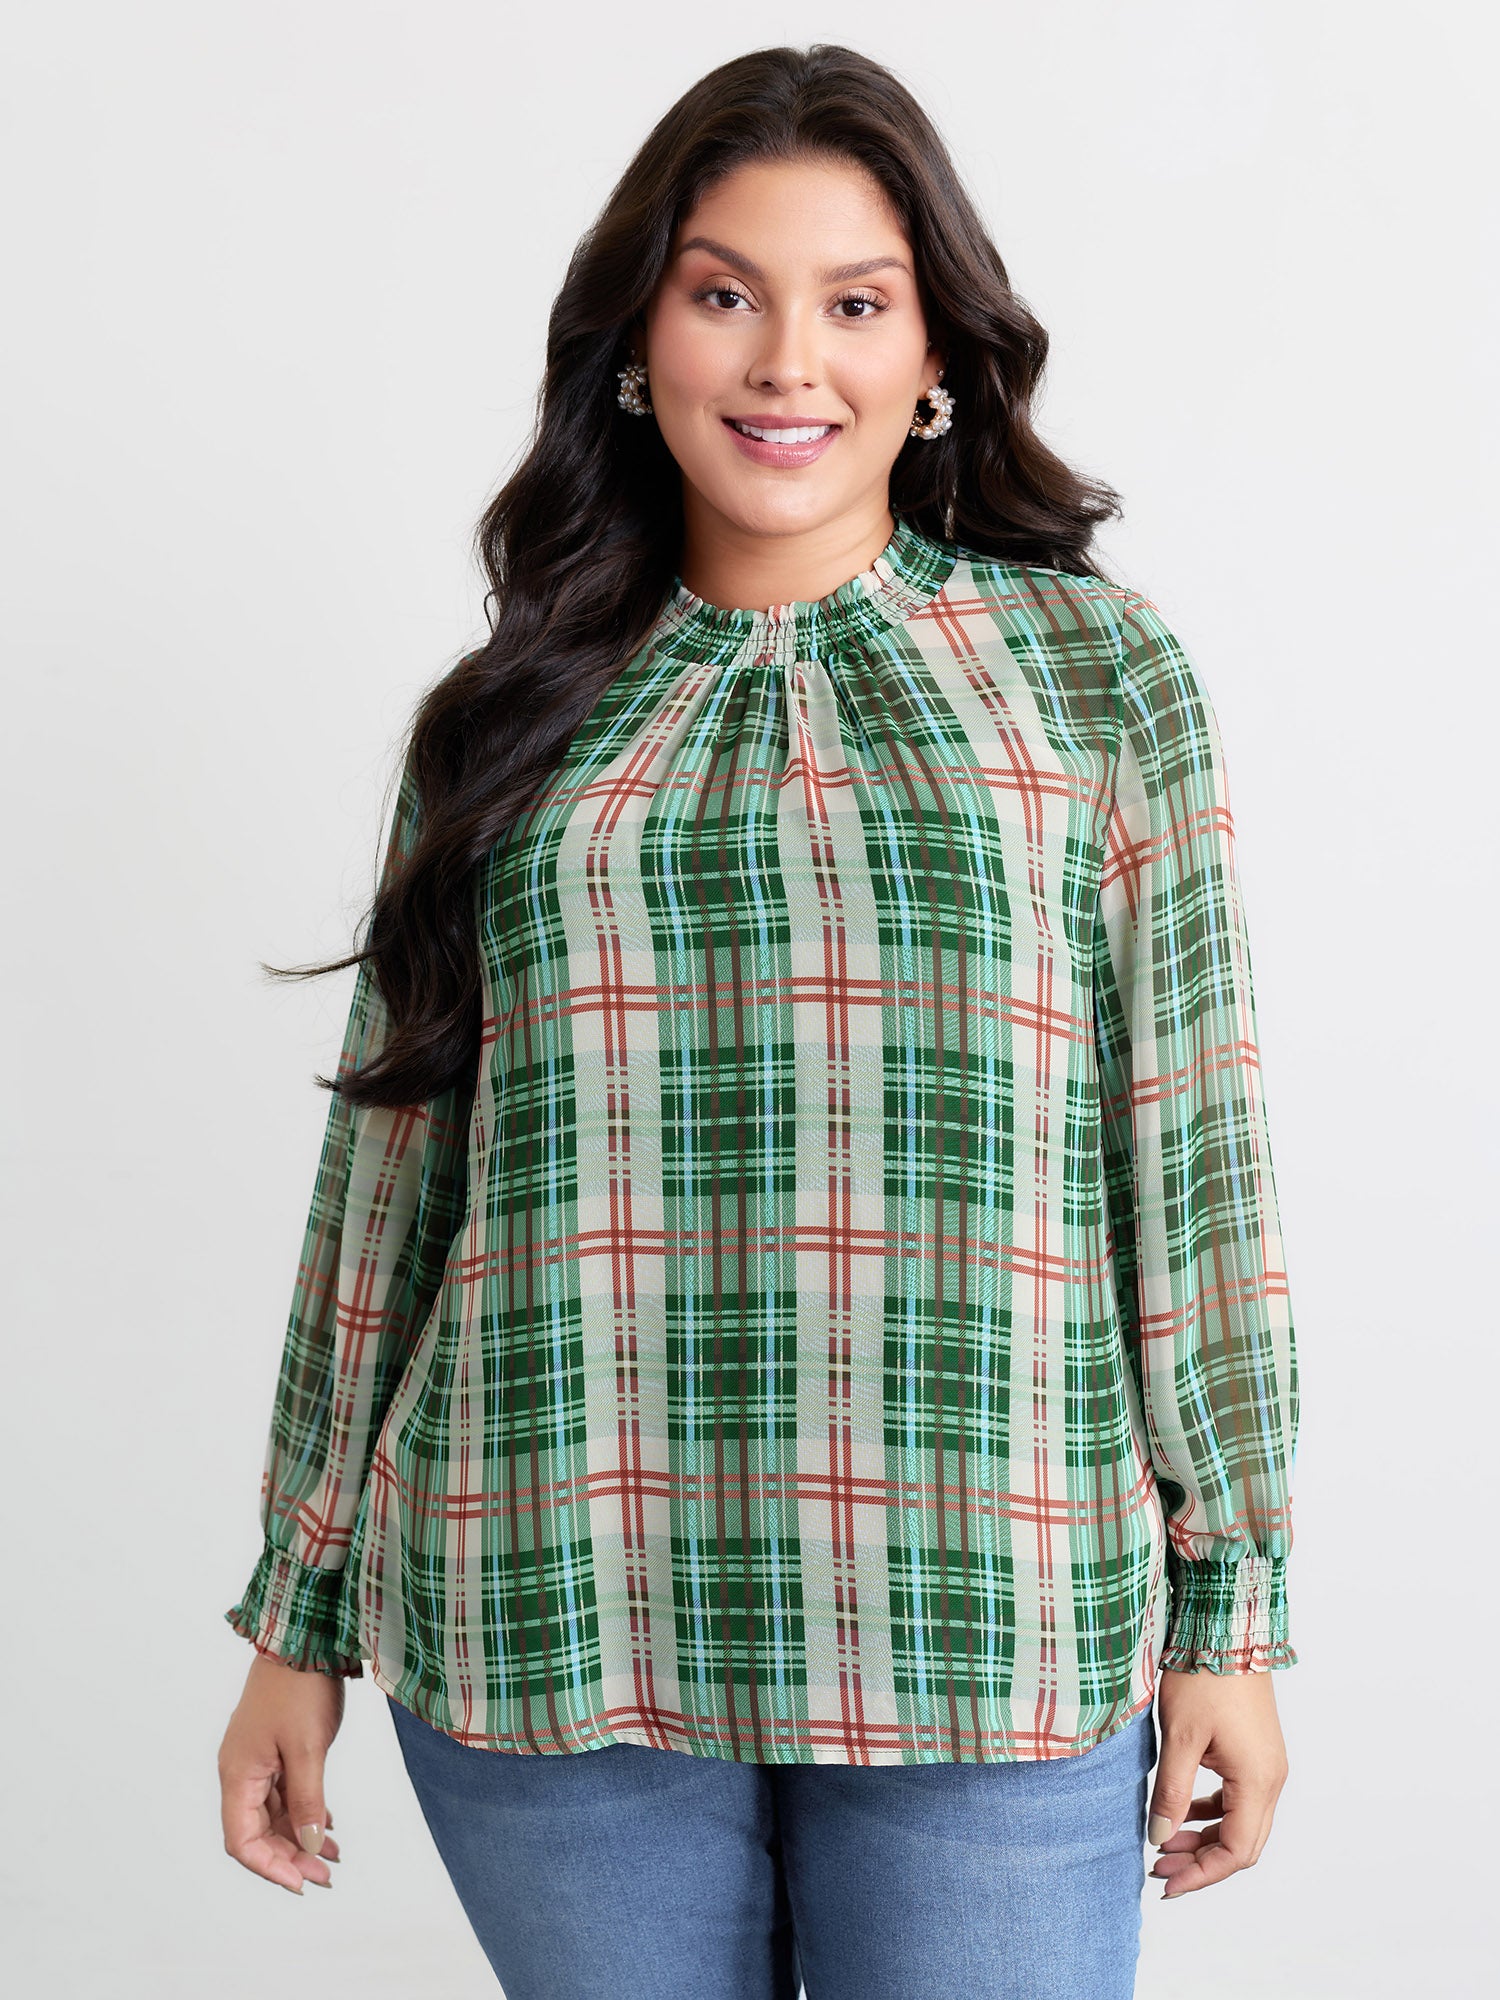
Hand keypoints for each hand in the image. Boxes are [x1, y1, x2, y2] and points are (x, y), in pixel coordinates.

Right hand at [219, 1651, 346, 1893]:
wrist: (304, 1637)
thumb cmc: (299, 1687)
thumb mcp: (308, 1748)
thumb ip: (308, 1801)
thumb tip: (311, 1846)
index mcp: (238, 1773)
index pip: (241, 1840)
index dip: (269, 1867)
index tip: (301, 1882)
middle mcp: (242, 1771)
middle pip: (257, 1832)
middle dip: (290, 1857)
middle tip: (326, 1874)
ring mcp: (258, 1760)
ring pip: (274, 1814)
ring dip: (300, 1838)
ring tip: (334, 1857)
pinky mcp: (276, 1749)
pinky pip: (285, 1794)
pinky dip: (305, 1813)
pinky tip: (329, 1826)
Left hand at [1147, 1667, 1288, 1899]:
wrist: (1226, 1628)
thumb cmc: (1204, 1677)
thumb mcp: (1180, 1738)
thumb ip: (1172, 1793)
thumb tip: (1159, 1837)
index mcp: (1257, 1781)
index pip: (1235, 1851)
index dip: (1201, 1874)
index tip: (1166, 1883)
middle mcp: (1271, 1779)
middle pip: (1242, 1844)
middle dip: (1201, 1862)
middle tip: (1159, 1866)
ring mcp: (1267, 1765)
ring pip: (1240, 1822)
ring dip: (1205, 1838)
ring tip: (1163, 1841)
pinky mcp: (1257, 1752)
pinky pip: (1238, 1798)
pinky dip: (1211, 1813)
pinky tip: (1183, 1811)